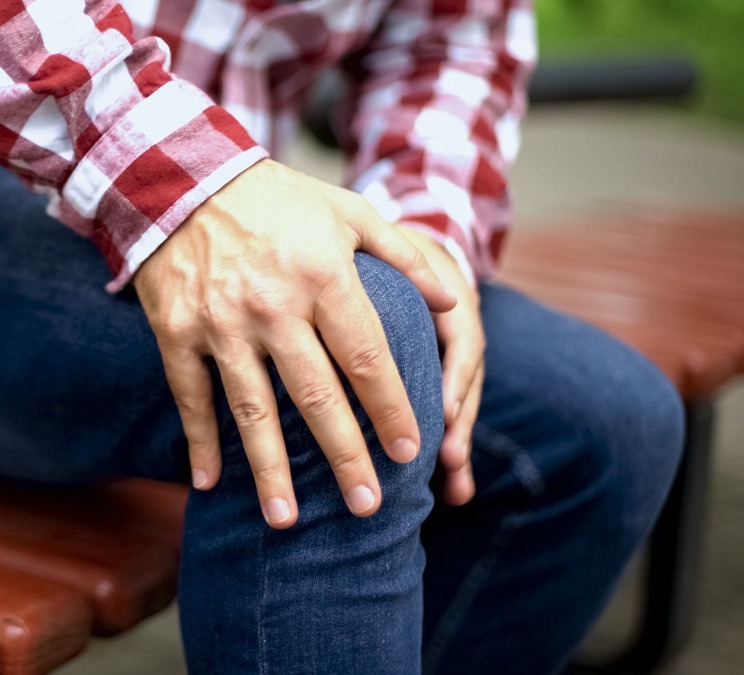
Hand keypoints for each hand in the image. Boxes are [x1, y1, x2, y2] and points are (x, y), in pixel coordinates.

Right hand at [134, 160, 455, 527]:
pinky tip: (209, 484)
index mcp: (322, 276)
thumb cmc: (275, 198)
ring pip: (252, 411)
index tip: (411, 452)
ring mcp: (221, 323)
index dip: (391, 408)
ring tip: (288, 521)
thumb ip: (403, 256)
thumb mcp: (346, 211)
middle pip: (317, 397)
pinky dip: (198, 442)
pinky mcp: (177, 332)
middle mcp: (273, 306)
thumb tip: (451, 303)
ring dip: (270, 471)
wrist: (181, 177)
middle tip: (367, 506)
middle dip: (345, 457)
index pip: (367, 358)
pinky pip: (191, 396)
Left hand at [396, 227, 483, 505]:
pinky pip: (449, 415)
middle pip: (464, 383)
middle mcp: (455, 330)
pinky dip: (450, 451)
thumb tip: (350, 282)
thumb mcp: (385, 248)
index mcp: (444, 298)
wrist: (410, 245)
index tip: (445, 410)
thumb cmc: (383, 249)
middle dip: (458, 425)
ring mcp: (453, 354)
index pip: (461, 339)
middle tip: (446, 460)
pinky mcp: (445, 375)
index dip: (455, 376)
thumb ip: (384, 266)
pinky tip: (454, 492)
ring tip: (455, 491)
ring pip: (460, 406)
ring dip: (458, 449)